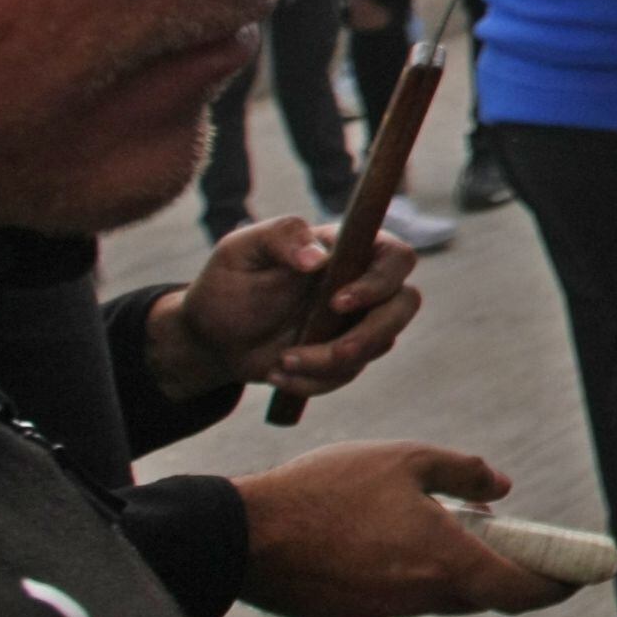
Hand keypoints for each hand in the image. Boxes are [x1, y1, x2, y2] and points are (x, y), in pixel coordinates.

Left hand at [148, 217, 422, 402]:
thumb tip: (317, 257)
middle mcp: (362, 284)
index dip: (381, 281)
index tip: (337, 303)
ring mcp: (357, 322)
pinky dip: (313, 381)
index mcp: (347, 250)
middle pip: (405, 305)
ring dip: (331, 362)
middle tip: (332, 351)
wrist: (210, 336)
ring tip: (283, 362)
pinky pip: (348, 374)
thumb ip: (281, 236)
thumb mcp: (241, 250)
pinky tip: (277, 373)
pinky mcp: (345, 356)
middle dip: (371, 333)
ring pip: (380, 345)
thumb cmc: (228, 282)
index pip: (396, 257)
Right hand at [236, 444, 578, 616]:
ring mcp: (382, 613)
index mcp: (444, 561)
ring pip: (436, 594)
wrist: (240, 535)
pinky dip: (402, 572)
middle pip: (481, 591)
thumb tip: (501, 490)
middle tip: (509, 536)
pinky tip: (375, 537)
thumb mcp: (405, 459)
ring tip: (429, 520)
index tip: (580, 574)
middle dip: (500, 566)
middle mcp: (419, 598)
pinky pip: (394, 597)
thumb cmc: (326, 488)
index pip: (521, 589)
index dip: (557, 584)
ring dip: (447, 566)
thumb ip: (462, 473)